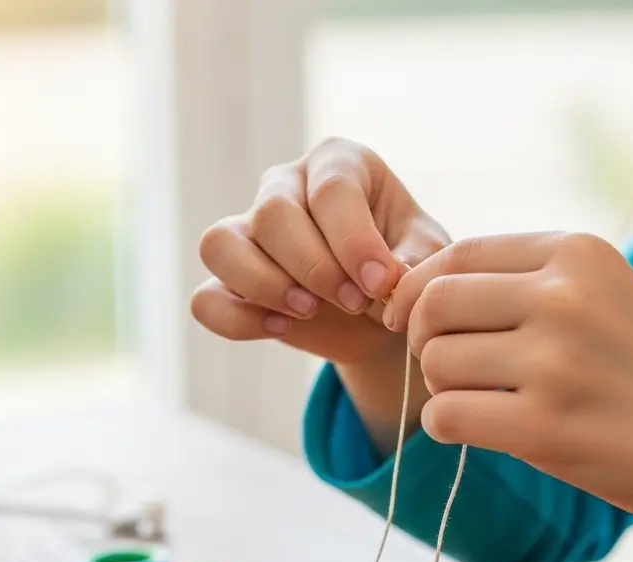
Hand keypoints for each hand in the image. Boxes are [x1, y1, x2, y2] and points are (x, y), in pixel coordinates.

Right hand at [191, 137, 449, 365]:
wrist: (382, 311)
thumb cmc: (405, 267)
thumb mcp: (427, 257)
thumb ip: (417, 260)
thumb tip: (390, 279)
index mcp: (338, 164)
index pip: (331, 189)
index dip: (354, 241)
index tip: (380, 284)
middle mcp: (284, 186)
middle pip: (273, 214)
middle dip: (316, 269)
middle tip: (355, 303)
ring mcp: (247, 230)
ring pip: (221, 245)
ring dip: (266, 286)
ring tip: (309, 310)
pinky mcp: (229, 280)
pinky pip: (205, 299)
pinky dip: (237, 320)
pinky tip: (280, 328)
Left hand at [384, 232, 632, 527]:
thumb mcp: (607, 298)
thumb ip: (529, 286)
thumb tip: (425, 294)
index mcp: (578, 254)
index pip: (457, 254)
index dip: (419, 289)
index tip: (414, 320)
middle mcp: (563, 298)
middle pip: (433, 305)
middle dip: (424, 339)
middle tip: (449, 368)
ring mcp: (554, 363)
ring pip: (435, 363)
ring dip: (442, 388)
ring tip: (482, 402)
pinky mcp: (544, 427)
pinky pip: (446, 417)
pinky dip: (447, 426)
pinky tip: (478, 431)